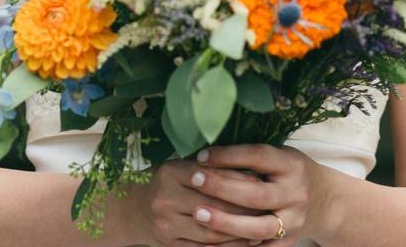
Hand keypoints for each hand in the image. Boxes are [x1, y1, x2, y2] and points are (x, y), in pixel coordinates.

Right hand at [127, 158, 270, 246]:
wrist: (137, 209)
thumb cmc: (170, 182)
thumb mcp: (185, 167)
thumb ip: (212, 167)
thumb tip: (254, 172)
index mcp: (171, 172)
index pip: (211, 176)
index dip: (238, 180)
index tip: (261, 181)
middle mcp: (165, 199)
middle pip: (213, 205)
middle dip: (244, 207)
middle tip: (269, 205)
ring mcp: (166, 225)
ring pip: (211, 231)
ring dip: (239, 231)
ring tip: (263, 226)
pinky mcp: (170, 244)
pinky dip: (227, 246)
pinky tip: (246, 242)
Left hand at [184, 144, 327, 245]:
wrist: (325, 202)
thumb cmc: (291, 172)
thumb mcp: (280, 155)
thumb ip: (252, 156)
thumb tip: (208, 151)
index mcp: (291, 165)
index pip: (258, 156)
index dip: (229, 155)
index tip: (202, 155)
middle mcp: (295, 194)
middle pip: (256, 193)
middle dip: (222, 187)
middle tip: (195, 179)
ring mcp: (293, 221)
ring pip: (258, 227)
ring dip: (225, 222)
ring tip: (198, 214)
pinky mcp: (287, 243)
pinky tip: (208, 244)